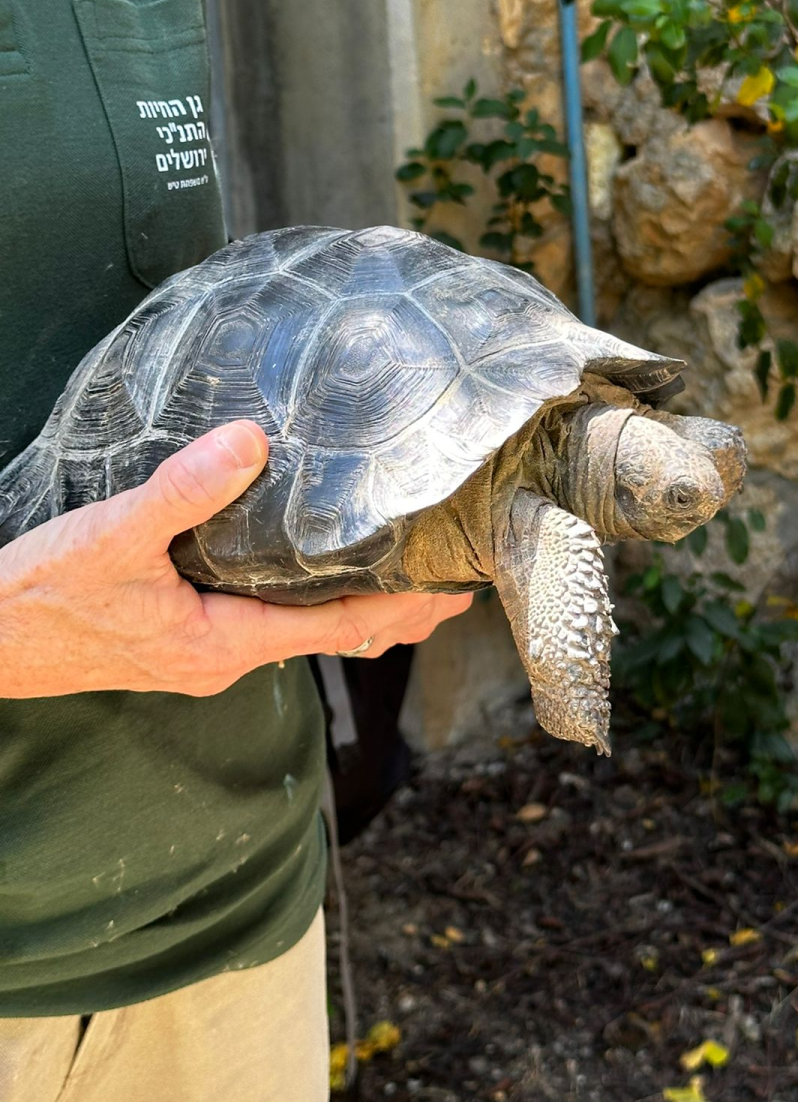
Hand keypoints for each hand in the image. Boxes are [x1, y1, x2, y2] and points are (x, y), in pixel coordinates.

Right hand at [0, 421, 471, 696]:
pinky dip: (307, 604)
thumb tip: (252, 442)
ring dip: (354, 609)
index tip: (453, 592)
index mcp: (222, 644)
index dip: (400, 609)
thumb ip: (182, 491)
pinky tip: (313, 575)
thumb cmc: (39, 598)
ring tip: (404, 580)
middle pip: (331, 637)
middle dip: (394, 614)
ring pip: (299, 632)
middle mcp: (223, 659)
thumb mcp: (112, 537)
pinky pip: (265, 624)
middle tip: (453, 587)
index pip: (338, 629)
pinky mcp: (180, 641)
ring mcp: (202, 654)